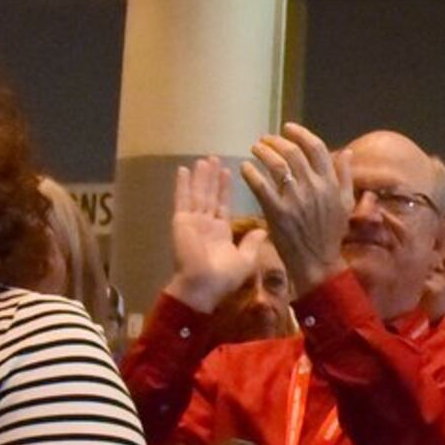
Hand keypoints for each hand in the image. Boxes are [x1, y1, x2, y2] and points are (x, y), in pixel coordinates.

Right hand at [161, 157, 260, 310]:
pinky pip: (182, 199)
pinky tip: (183, 170)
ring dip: (201, 177)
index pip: (223, 205)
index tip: (227, 171)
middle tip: (214, 158)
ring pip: (198, 193)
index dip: (224, 189)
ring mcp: (192, 221)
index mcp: (220, 233)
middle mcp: (206, 224)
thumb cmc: (223, 277)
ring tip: (204, 159)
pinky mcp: (182, 220)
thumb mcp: (245, 260)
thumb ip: (252, 243)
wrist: (203, 286)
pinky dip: (182, 184)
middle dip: (212, 177)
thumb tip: (263, 230)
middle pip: (210, 195)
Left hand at [243, 124, 355, 292]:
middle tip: (265, 139)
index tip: (287, 128)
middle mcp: (314, 187)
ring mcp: (295, 199)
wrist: (318, 263)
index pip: (316, 148)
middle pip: (293, 153)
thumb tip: (348, 152)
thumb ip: (345, 177)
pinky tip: (245, 167)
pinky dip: (251, 173)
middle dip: (276, 141)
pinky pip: (261, 186)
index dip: (300, 134)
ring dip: (263, 152)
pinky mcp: (277, 212)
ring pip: (277, 165)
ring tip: (255, 148)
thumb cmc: (331, 234)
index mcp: (330, 183)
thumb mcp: (346, 204)